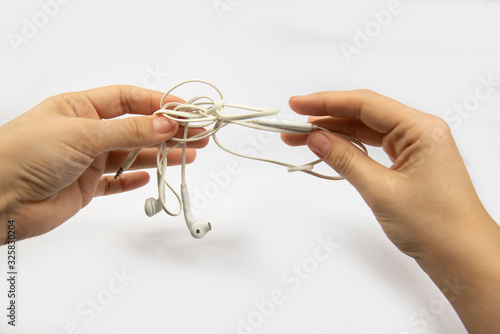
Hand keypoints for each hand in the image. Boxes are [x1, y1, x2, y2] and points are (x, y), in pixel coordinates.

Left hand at [0, 85, 206, 243]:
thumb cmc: (24, 154)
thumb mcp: (83, 134)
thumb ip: (129, 131)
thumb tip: (167, 124)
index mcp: (81, 108)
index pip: (129, 99)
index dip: (159, 103)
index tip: (186, 111)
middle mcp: (86, 132)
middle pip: (137, 128)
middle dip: (168, 131)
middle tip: (197, 135)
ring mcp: (87, 160)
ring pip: (132, 155)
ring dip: (159, 155)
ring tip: (188, 156)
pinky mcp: (86, 188)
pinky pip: (116, 183)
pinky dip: (133, 181)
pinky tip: (148, 177)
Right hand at [282, 90, 499, 332]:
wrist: (462, 258)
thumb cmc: (435, 227)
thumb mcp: (381, 191)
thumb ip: (345, 159)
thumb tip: (316, 138)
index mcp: (421, 129)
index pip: (365, 104)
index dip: (326, 102)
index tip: (296, 105)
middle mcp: (420, 131)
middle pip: (364, 114)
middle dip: (326, 118)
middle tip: (292, 126)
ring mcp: (416, 146)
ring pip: (367, 130)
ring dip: (335, 133)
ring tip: (301, 139)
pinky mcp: (411, 162)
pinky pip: (374, 146)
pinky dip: (350, 148)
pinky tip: (329, 149)